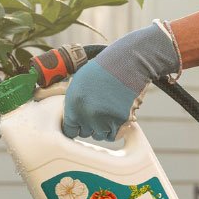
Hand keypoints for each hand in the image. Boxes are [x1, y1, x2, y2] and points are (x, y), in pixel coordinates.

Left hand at [62, 23, 180, 140]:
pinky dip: (116, 129)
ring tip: (109, 111)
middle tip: (99, 112)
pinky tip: (117, 116)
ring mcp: (103, 119)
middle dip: (91, 125)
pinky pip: (114, 135)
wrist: (128, 63)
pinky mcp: (120, 121)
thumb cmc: (104, 70)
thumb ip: (73, 101)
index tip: (82, 123)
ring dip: (104, 127)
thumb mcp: (80, 81)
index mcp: (73, 103)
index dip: (76, 126)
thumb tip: (72, 118)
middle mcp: (86, 113)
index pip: (69, 129)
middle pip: (85, 133)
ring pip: (100, 135)